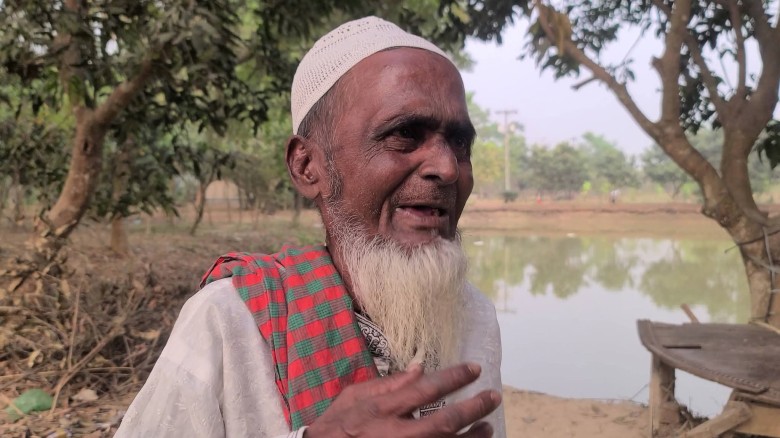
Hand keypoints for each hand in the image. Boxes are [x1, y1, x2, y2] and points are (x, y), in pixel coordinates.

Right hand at [304, 362, 500, 436]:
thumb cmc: (335, 426)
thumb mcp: (355, 396)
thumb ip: (389, 383)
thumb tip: (419, 368)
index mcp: (384, 410)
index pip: (427, 389)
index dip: (455, 377)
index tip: (474, 369)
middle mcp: (397, 434)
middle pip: (446, 422)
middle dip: (474, 408)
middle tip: (493, 396)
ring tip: (487, 427)